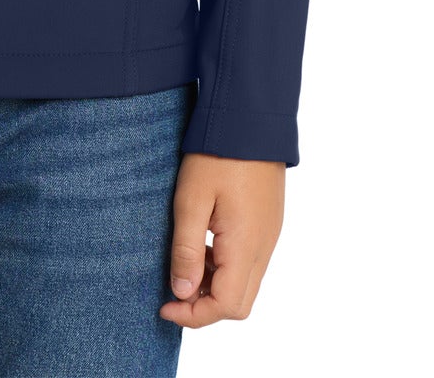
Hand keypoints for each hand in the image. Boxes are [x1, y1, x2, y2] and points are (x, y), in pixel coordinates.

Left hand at [158, 152, 284, 327]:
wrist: (250, 118)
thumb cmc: (217, 154)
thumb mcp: (191, 200)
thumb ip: (187, 250)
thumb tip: (182, 293)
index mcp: (245, 246)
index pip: (225, 306)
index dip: (193, 315)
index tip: (164, 306)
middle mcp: (264, 248)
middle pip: (239, 304)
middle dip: (205, 307)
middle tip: (173, 291)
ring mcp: (269, 236)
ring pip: (245, 285)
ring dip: (214, 286)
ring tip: (185, 264)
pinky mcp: (268, 224)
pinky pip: (250, 262)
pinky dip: (225, 267)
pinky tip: (204, 244)